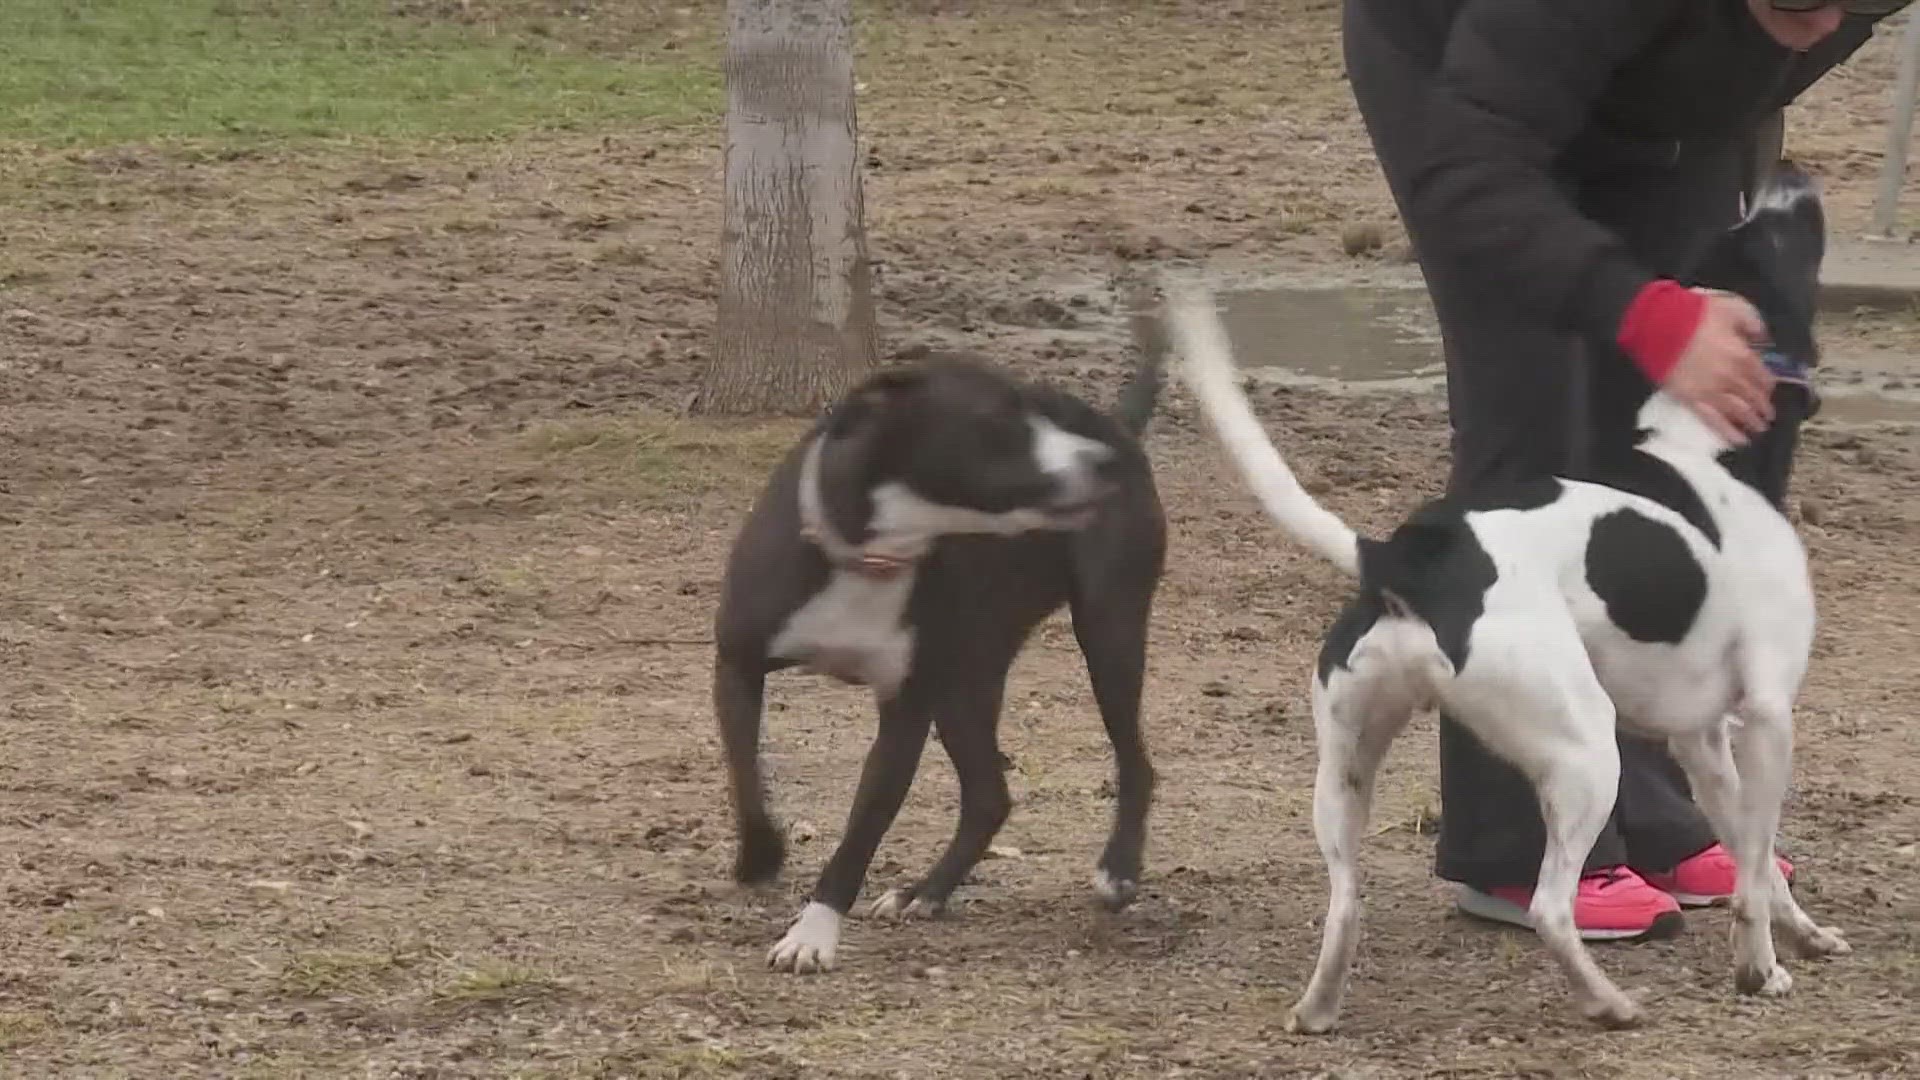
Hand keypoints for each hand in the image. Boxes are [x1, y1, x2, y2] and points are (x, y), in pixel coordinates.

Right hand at [1660, 291, 1775, 445]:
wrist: (1658, 326)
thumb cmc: (1694, 313)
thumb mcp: (1732, 307)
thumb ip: (1753, 322)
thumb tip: (1763, 337)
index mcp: (1743, 355)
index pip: (1763, 377)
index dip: (1768, 386)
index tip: (1770, 391)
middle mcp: (1732, 378)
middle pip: (1753, 397)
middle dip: (1763, 408)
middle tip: (1768, 416)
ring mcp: (1711, 391)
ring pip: (1737, 412)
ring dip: (1750, 422)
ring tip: (1757, 430)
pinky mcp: (1691, 399)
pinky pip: (1712, 420)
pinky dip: (1726, 432)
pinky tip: (1736, 441)